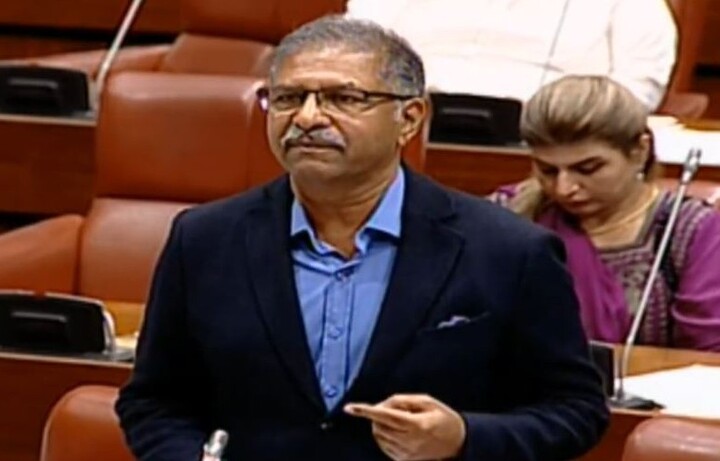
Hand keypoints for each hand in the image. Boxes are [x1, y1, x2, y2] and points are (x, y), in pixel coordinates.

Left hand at [344, 394, 465, 460]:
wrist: (458, 441)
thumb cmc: (443, 417)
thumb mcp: (427, 401)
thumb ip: (402, 400)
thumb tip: (382, 405)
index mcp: (416, 424)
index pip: (385, 416)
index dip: (365, 410)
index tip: (350, 408)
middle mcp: (410, 441)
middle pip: (378, 426)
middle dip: (377, 415)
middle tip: (392, 409)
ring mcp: (406, 453)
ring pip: (379, 437)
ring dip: (380, 426)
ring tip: (398, 421)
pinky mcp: (405, 460)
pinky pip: (384, 447)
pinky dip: (384, 437)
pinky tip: (396, 432)